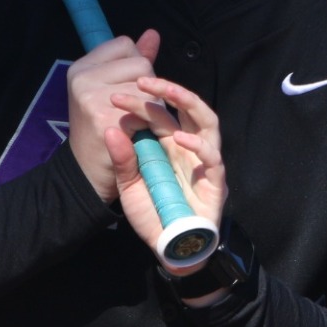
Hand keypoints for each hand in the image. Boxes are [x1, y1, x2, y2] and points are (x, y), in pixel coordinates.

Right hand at [65, 29, 161, 200]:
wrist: (87, 174)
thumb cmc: (102, 130)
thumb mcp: (111, 89)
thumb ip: (133, 60)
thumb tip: (153, 34)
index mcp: (81, 67)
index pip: (125, 45)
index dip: (135, 67)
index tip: (125, 89)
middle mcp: (82, 78)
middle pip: (142, 65)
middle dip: (147, 88)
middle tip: (131, 111)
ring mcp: (92, 98)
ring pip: (149, 87)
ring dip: (152, 107)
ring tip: (135, 123)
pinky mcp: (106, 120)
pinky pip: (149, 110)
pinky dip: (151, 124)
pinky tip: (138, 135)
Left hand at [104, 75, 227, 259]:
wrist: (170, 246)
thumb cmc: (153, 214)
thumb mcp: (129, 186)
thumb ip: (122, 160)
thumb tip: (110, 128)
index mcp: (168, 143)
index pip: (157, 113)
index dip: (139, 101)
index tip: (115, 97)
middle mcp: (188, 146)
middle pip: (186, 107)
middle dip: (167, 89)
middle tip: (143, 79)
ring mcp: (204, 161)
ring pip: (207, 121)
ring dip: (189, 102)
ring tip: (168, 91)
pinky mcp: (216, 181)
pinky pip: (212, 157)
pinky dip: (198, 145)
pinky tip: (179, 138)